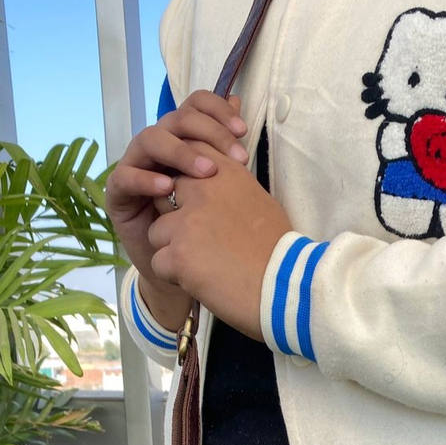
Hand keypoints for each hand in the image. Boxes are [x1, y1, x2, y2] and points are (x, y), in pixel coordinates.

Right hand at [104, 90, 250, 312]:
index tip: (242, 132)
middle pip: (175, 119)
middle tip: (234, 156)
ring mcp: (136, 166)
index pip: (193, 107)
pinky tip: (168, 188)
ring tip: (207, 172)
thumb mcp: (223, 186)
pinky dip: (147, 179)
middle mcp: (158, 147)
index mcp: (183, 140)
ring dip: (180, 153)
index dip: (216, 111)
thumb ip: (226, 147)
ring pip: (150, 140)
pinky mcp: (119, 193)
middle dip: (206, 132)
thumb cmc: (206, 226)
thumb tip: (240, 102)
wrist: (185, 269)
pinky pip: (126, 177)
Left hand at [148, 141, 292, 341]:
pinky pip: (158, 263)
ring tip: (207, 266)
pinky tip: (204, 282)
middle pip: (164, 196)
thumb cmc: (280, 253)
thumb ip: (230, 190)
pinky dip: (176, 277)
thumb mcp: (260, 203)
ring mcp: (186, 222)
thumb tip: (214, 193)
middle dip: (175, 219)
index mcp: (225, 173)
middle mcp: (202, 190)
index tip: (199, 205)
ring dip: (174, 251)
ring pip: (157, 233)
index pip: (187, 157)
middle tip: (203, 243)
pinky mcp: (177, 254)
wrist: (288, 288)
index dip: (185, 183)